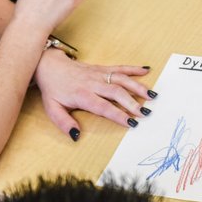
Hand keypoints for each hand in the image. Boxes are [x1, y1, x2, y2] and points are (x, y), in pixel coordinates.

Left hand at [35, 52, 152, 136]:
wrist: (49, 65)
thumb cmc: (53, 90)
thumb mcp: (52, 109)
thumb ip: (64, 123)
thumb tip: (76, 135)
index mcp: (82, 95)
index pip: (102, 106)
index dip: (117, 114)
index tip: (131, 122)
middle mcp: (93, 83)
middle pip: (116, 92)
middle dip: (132, 102)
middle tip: (145, 113)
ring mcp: (99, 74)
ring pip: (121, 79)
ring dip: (137, 87)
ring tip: (151, 96)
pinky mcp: (102, 68)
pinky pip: (120, 67)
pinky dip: (134, 69)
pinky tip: (147, 70)